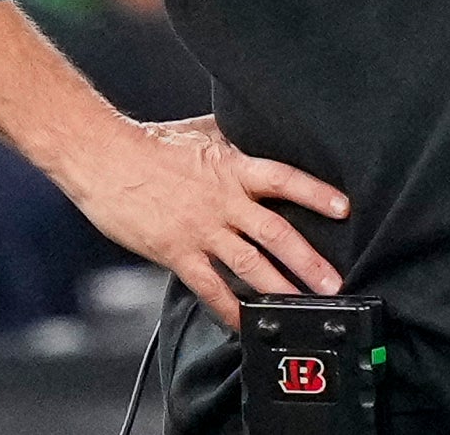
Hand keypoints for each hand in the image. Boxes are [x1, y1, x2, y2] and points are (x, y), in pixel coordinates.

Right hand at [55, 113, 348, 327]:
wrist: (106, 159)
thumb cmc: (152, 143)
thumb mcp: (205, 130)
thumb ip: (237, 139)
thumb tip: (263, 128)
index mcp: (233, 168)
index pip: (285, 179)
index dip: (315, 193)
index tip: (343, 209)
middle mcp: (223, 201)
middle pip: (275, 232)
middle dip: (308, 260)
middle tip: (334, 282)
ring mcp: (201, 230)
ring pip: (249, 264)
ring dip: (279, 288)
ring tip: (303, 306)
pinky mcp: (177, 252)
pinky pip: (209, 286)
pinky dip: (229, 307)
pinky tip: (245, 321)